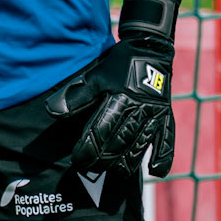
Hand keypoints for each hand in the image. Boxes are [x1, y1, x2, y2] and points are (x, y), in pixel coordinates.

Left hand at [45, 40, 175, 179]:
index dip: (88, 148)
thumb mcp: (95, 76)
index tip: (77, 159)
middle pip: (120, 143)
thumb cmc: (119, 64)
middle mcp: (140, 109)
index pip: (102, 131)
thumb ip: (76, 95)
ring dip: (126, 163)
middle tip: (89, 168)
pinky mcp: (166, 117)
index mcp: (121, 99)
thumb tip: (53, 112)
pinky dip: (163, 157)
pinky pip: (167, 141)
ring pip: (140, 146)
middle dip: (103, 159)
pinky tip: (155, 171)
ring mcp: (155, 115)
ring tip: (114, 172)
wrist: (150, 48)